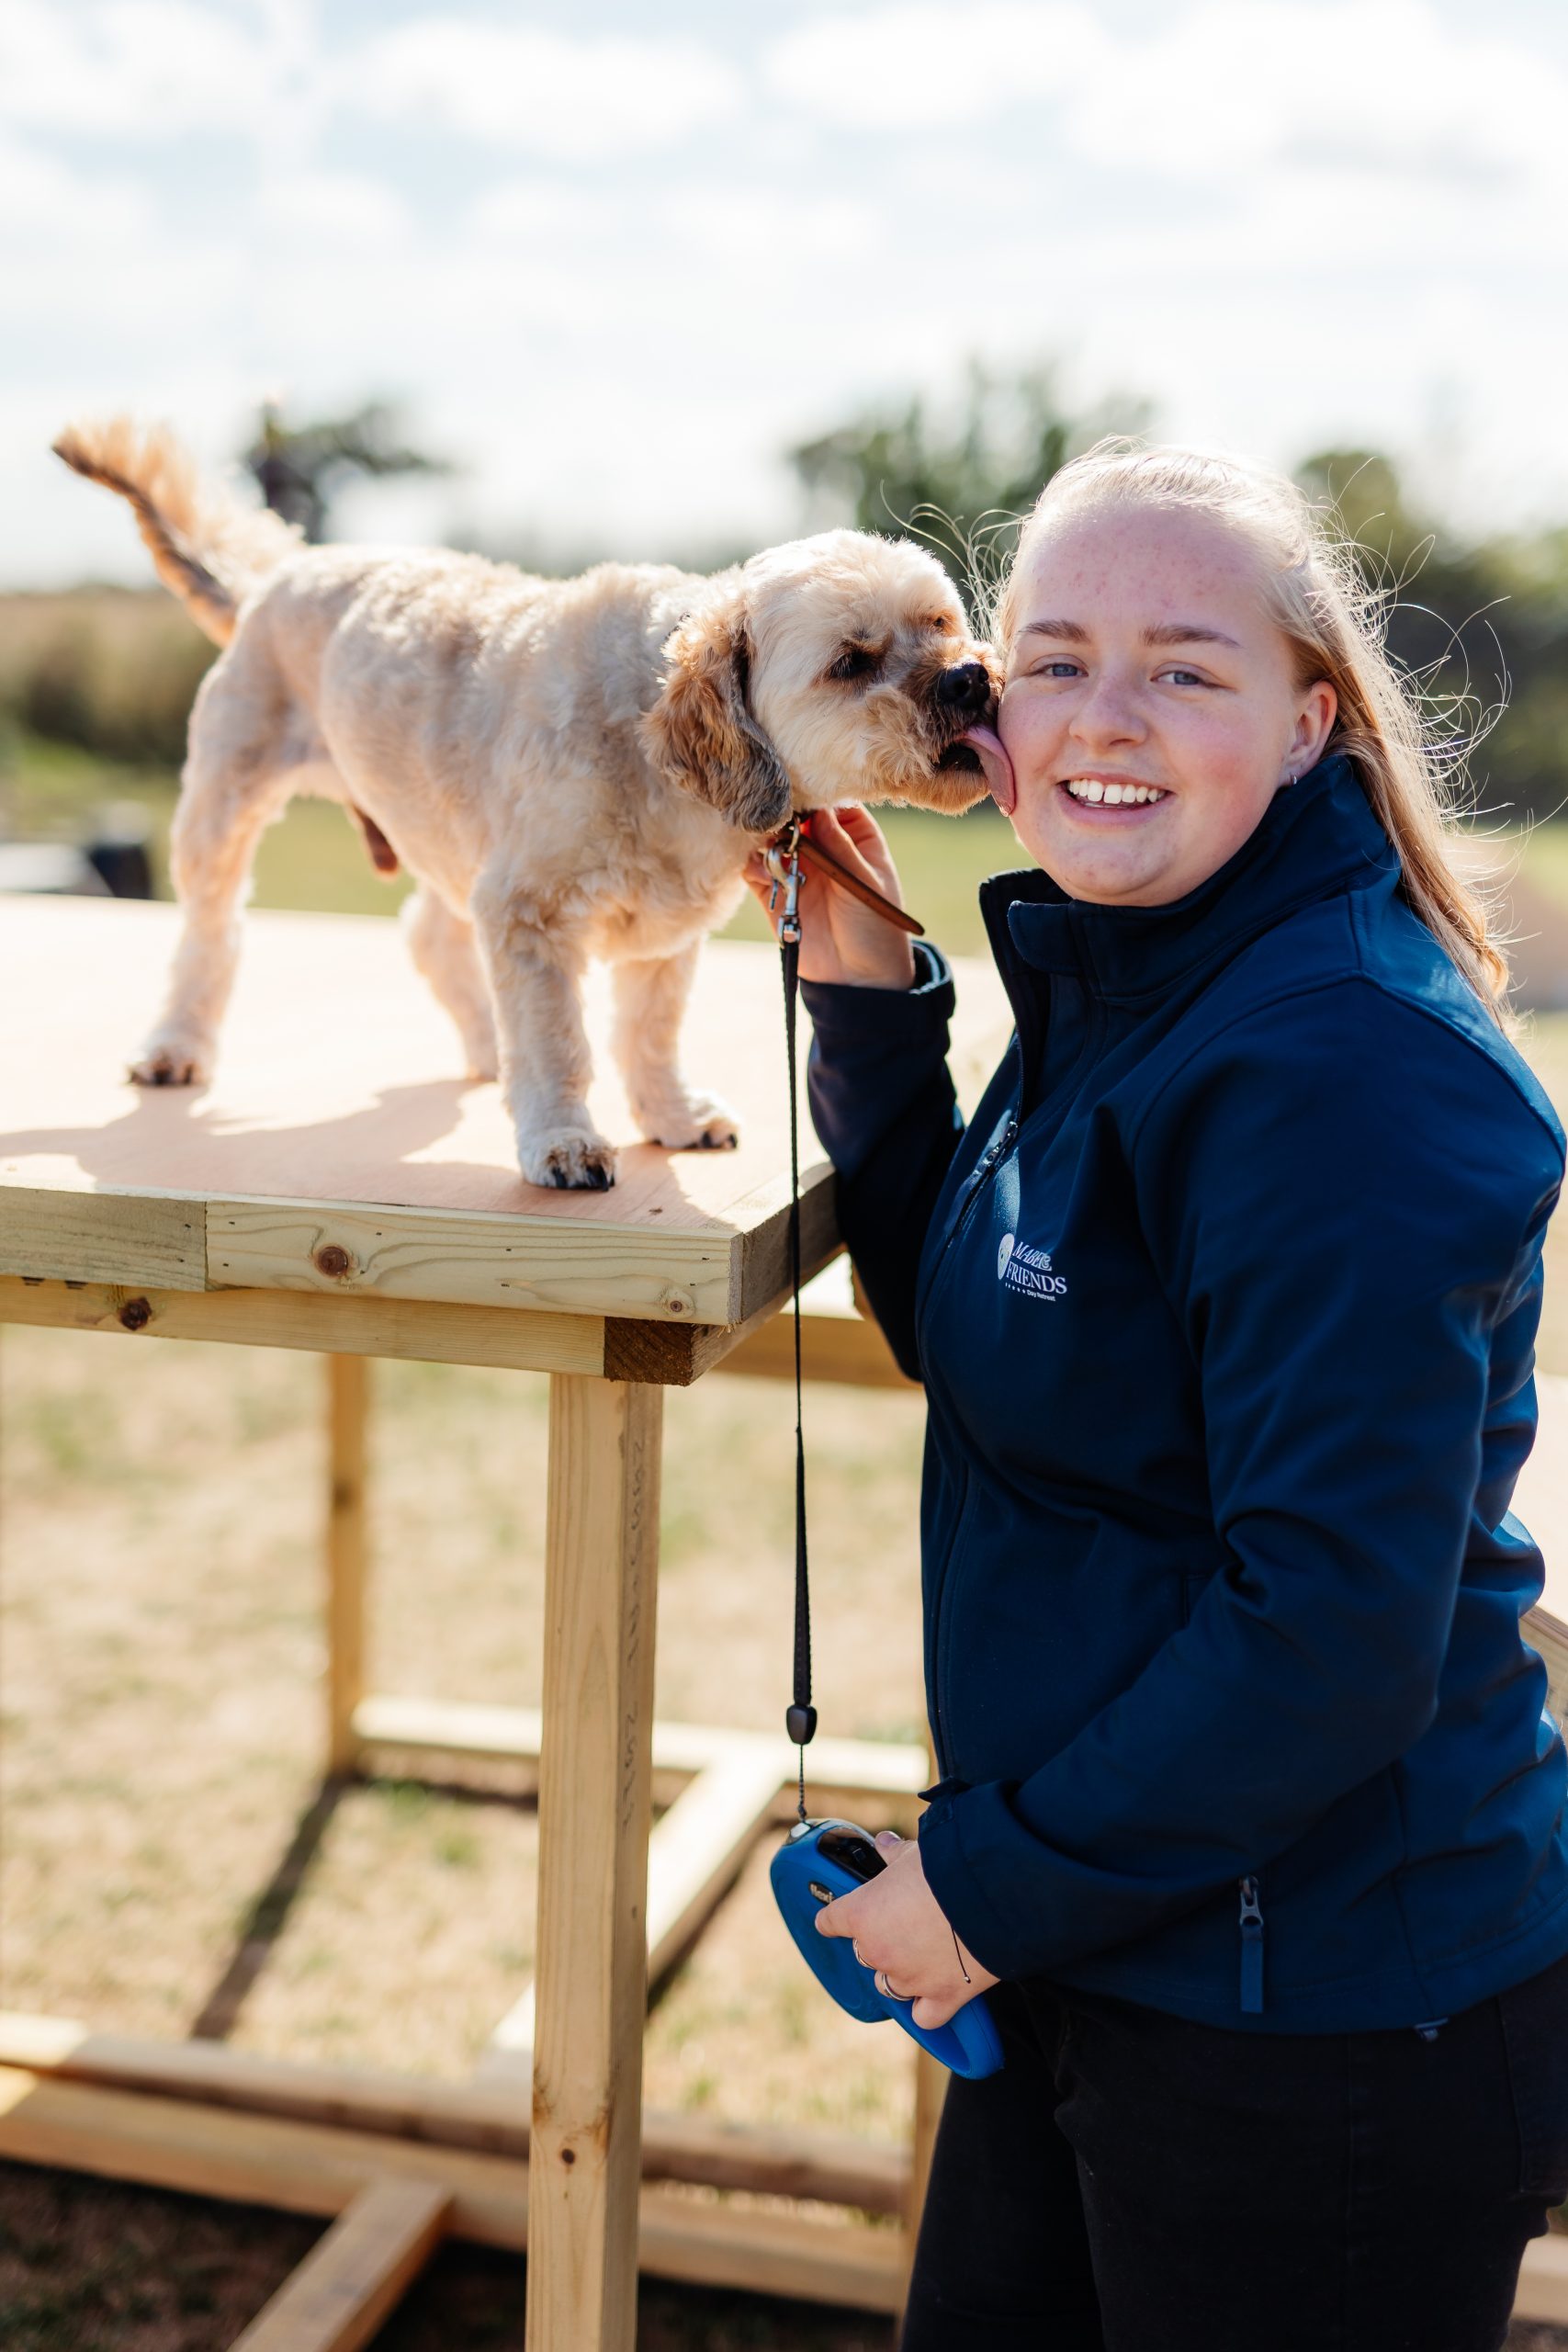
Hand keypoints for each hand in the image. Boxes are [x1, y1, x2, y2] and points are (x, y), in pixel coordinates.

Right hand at [743, 805, 916, 989]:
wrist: (859, 980)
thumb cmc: (878, 928)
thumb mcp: (866, 884)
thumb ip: (841, 848)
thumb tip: (820, 811)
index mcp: (856, 838)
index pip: (832, 803)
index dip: (815, 794)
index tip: (798, 788)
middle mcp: (824, 848)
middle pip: (796, 816)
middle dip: (783, 814)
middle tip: (776, 817)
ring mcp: (797, 869)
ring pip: (771, 840)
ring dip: (765, 839)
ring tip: (769, 845)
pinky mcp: (775, 895)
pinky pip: (755, 872)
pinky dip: (753, 866)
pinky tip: (761, 870)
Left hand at [813, 1829, 998, 2028]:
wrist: (991, 1892)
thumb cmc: (946, 1867)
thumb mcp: (914, 1854)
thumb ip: (894, 1854)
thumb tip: (885, 1843)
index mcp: (862, 1914)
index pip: (830, 1921)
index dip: (834, 1919)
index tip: (836, 1919)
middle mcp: (878, 1951)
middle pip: (864, 1954)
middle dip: (880, 1941)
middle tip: (904, 1925)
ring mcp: (908, 1978)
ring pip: (890, 1986)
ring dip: (900, 1973)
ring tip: (921, 1955)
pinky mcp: (941, 1997)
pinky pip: (924, 2016)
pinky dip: (927, 2008)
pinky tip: (934, 1996)